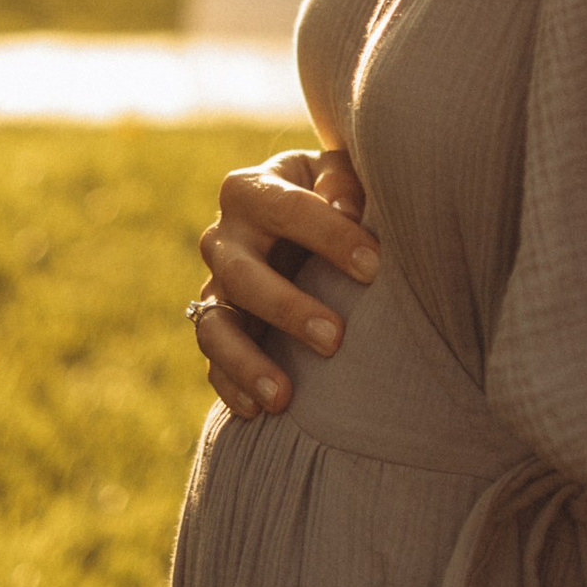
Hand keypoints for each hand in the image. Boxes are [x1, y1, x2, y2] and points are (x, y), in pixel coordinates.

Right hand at [190, 149, 379, 419]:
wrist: (301, 223)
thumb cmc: (333, 194)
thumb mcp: (340, 174)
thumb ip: (343, 181)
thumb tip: (346, 208)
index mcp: (253, 189)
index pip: (287, 210)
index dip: (330, 237)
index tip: (374, 267)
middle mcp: (223, 238)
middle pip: (242, 275)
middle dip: (287, 309)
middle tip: (336, 338)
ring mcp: (214, 286)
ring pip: (214, 327)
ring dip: (248, 362)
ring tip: (284, 397)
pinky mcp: (215, 326)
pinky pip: (212, 362)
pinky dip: (231, 386)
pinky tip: (257, 411)